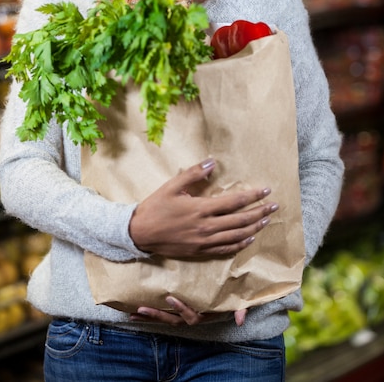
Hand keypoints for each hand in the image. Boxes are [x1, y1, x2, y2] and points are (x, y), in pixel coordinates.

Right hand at [129, 158, 278, 257]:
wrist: (140, 233)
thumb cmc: (155, 207)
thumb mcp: (172, 186)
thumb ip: (193, 173)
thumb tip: (212, 162)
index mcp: (200, 209)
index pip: (234, 202)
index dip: (252, 196)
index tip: (266, 191)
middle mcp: (206, 227)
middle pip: (240, 221)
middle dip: (259, 212)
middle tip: (274, 206)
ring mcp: (203, 242)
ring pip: (236, 237)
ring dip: (254, 228)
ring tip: (266, 220)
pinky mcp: (199, 252)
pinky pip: (225, 250)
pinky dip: (239, 245)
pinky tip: (248, 239)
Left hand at [130, 296, 247, 326]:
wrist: (227, 301)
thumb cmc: (231, 300)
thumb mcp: (238, 304)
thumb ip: (240, 310)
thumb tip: (240, 319)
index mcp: (203, 315)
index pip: (191, 316)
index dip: (181, 308)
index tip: (170, 298)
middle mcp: (191, 317)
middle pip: (172, 320)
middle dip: (156, 315)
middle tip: (140, 309)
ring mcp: (183, 315)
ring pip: (165, 319)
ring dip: (149, 317)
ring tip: (133, 313)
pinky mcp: (177, 311)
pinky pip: (163, 314)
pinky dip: (150, 315)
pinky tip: (134, 312)